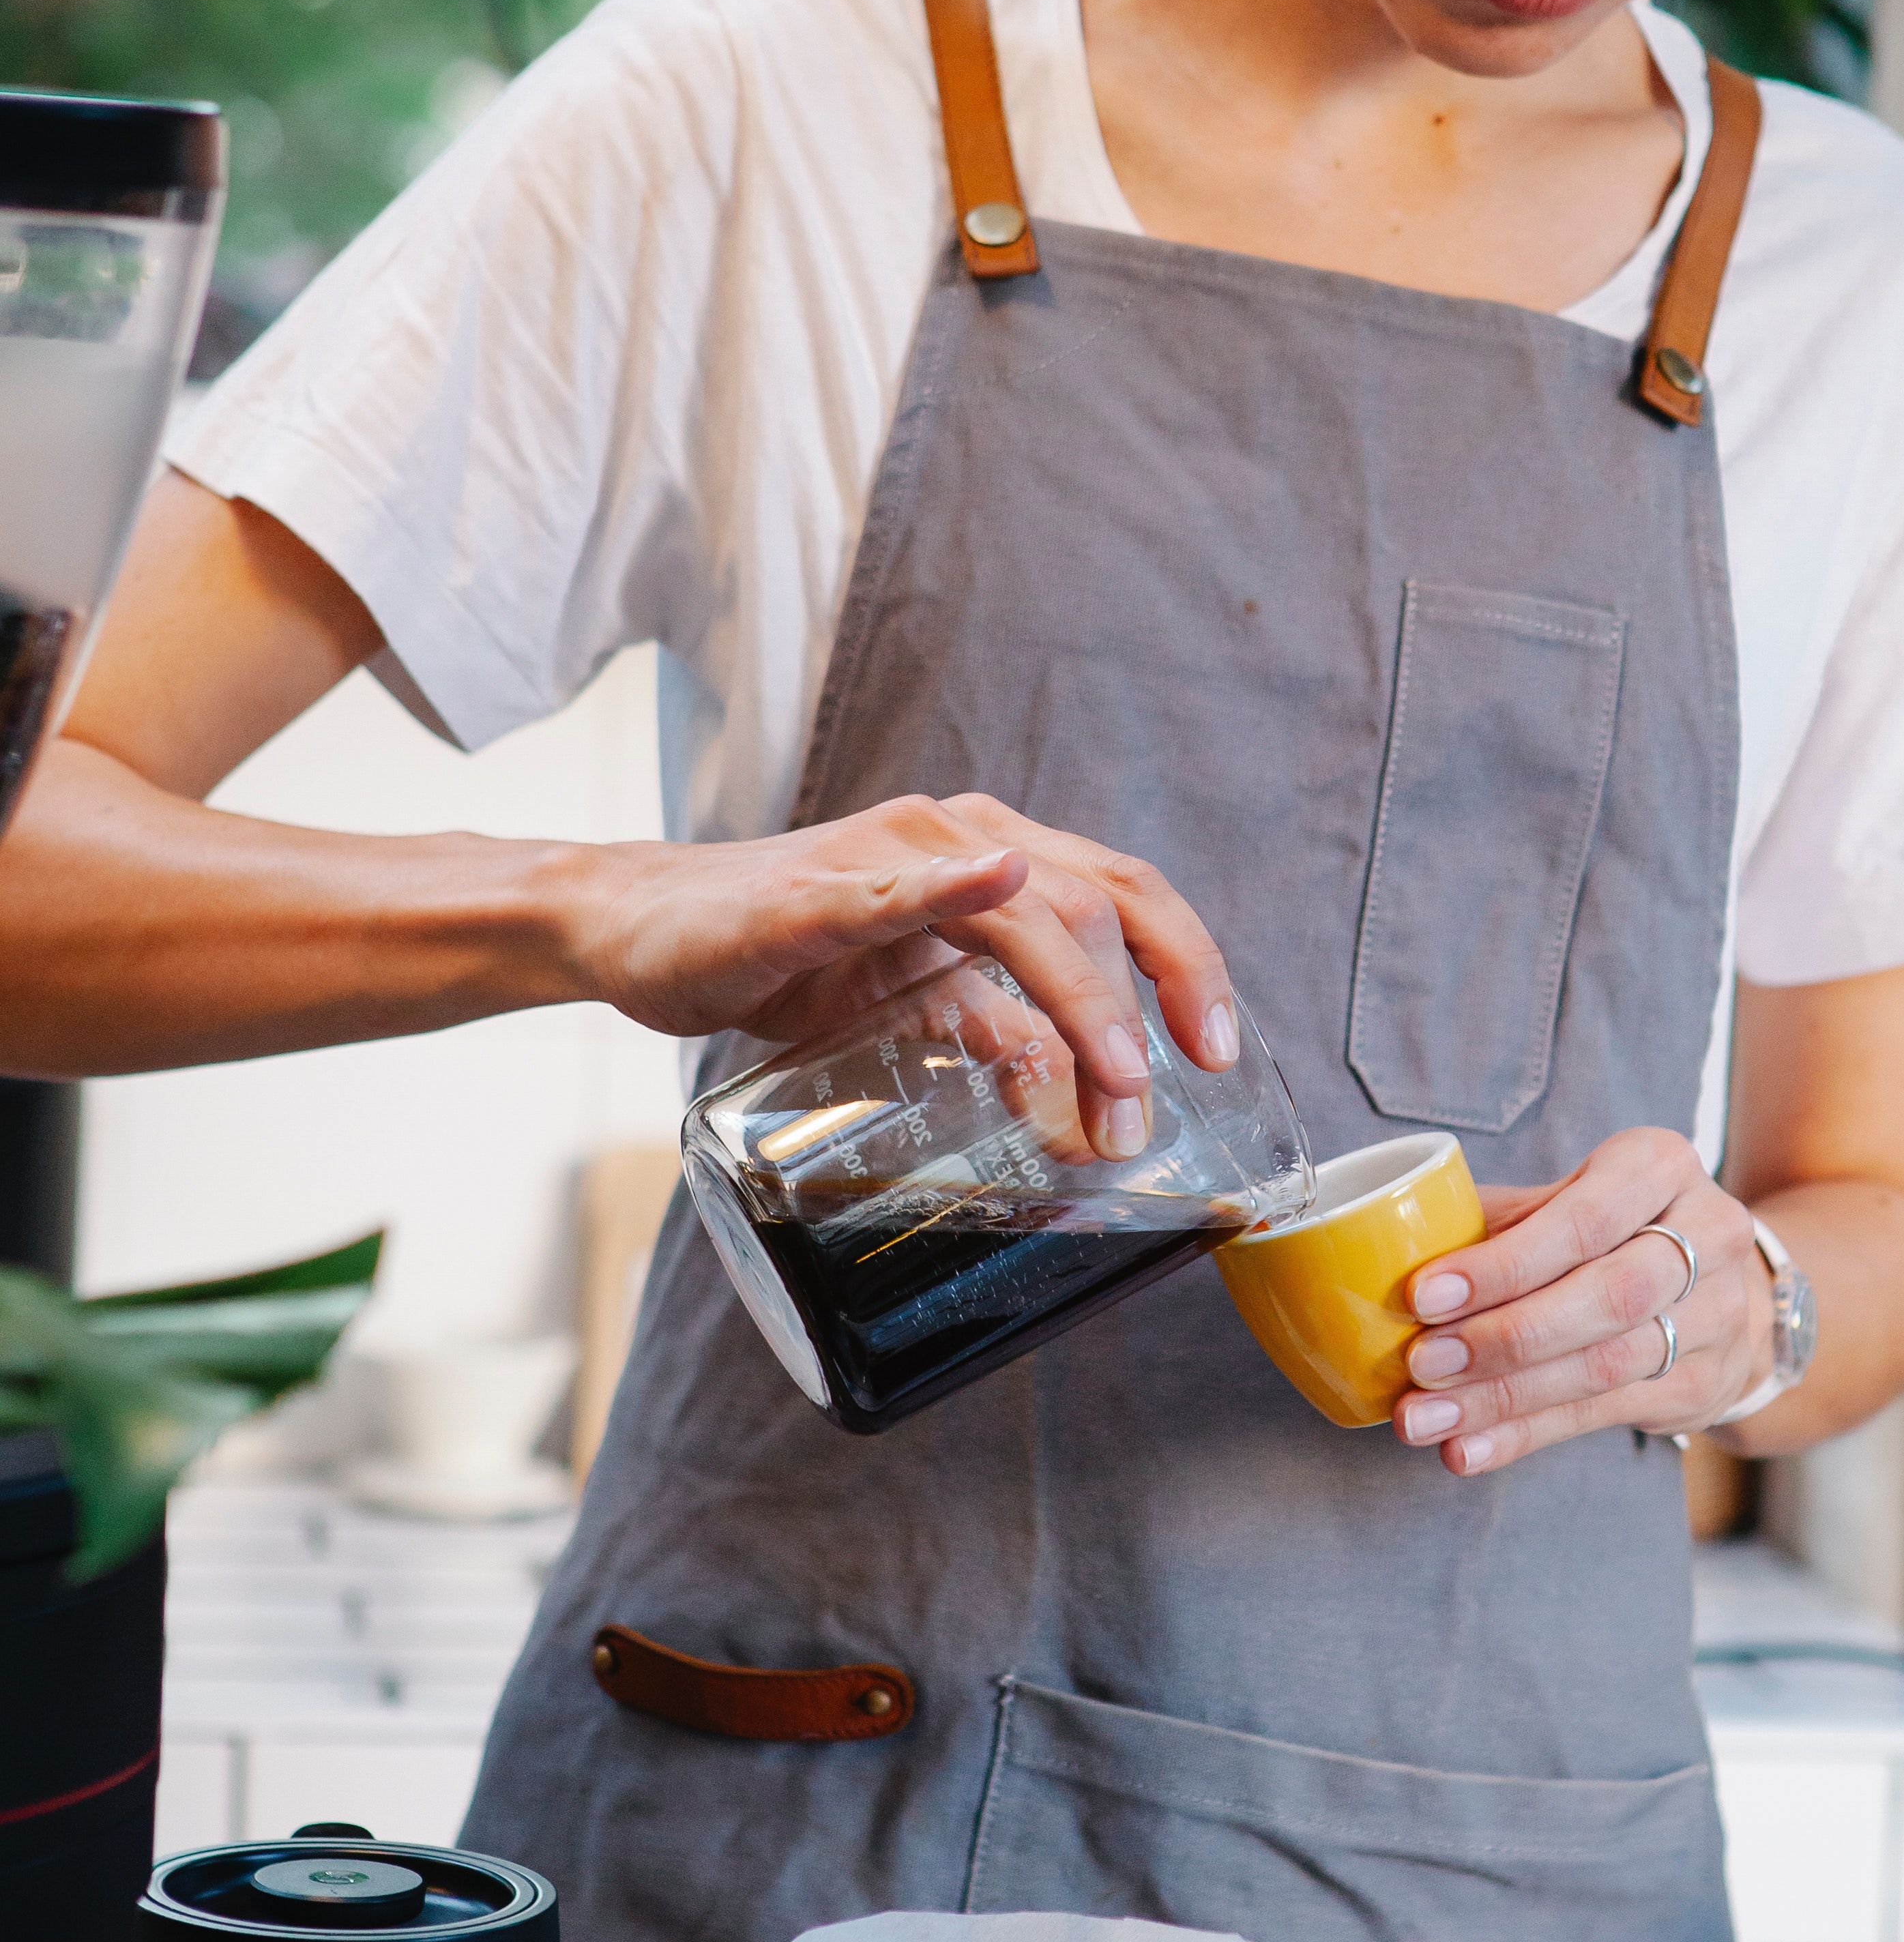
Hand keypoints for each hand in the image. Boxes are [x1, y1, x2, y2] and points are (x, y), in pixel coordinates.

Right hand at [561, 789, 1238, 1154]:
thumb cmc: (785, 959)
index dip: (1189, 967)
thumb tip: (1080, 1104)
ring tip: (1109, 1081)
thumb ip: (995, 1034)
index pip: (1126, 895)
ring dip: (1079, 999)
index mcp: (995, 856)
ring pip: (1023, 908)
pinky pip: (890, 885)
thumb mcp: (914, 1006)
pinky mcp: (810, 895)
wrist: (646, 932)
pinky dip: (950, 882)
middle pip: (1095, 903)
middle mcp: (958, 837)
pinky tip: (998, 874)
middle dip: (1144, 1006)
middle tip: (1152, 1103)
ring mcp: (885, 858)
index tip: (1219, 1052)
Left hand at [1391, 1125, 1763, 1474]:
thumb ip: (1500, 1221)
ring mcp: (1718, 1316)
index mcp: (1661, 1166)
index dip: (1503, 1264)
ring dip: (1504, 1399)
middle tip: (1421, 1365)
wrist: (1724, 1291)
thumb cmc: (1615, 1231)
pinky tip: (1468, 1447)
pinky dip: (1527, 1434)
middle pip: (1606, 1297)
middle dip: (1504, 1337)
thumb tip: (1396, 1254)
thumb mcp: (1567, 1198)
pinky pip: (1605, 1414)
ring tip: (1425, 1419)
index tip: (1423, 1294)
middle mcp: (1708, 1235)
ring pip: (1605, 1366)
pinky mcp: (1706, 1384)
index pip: (1584, 1220)